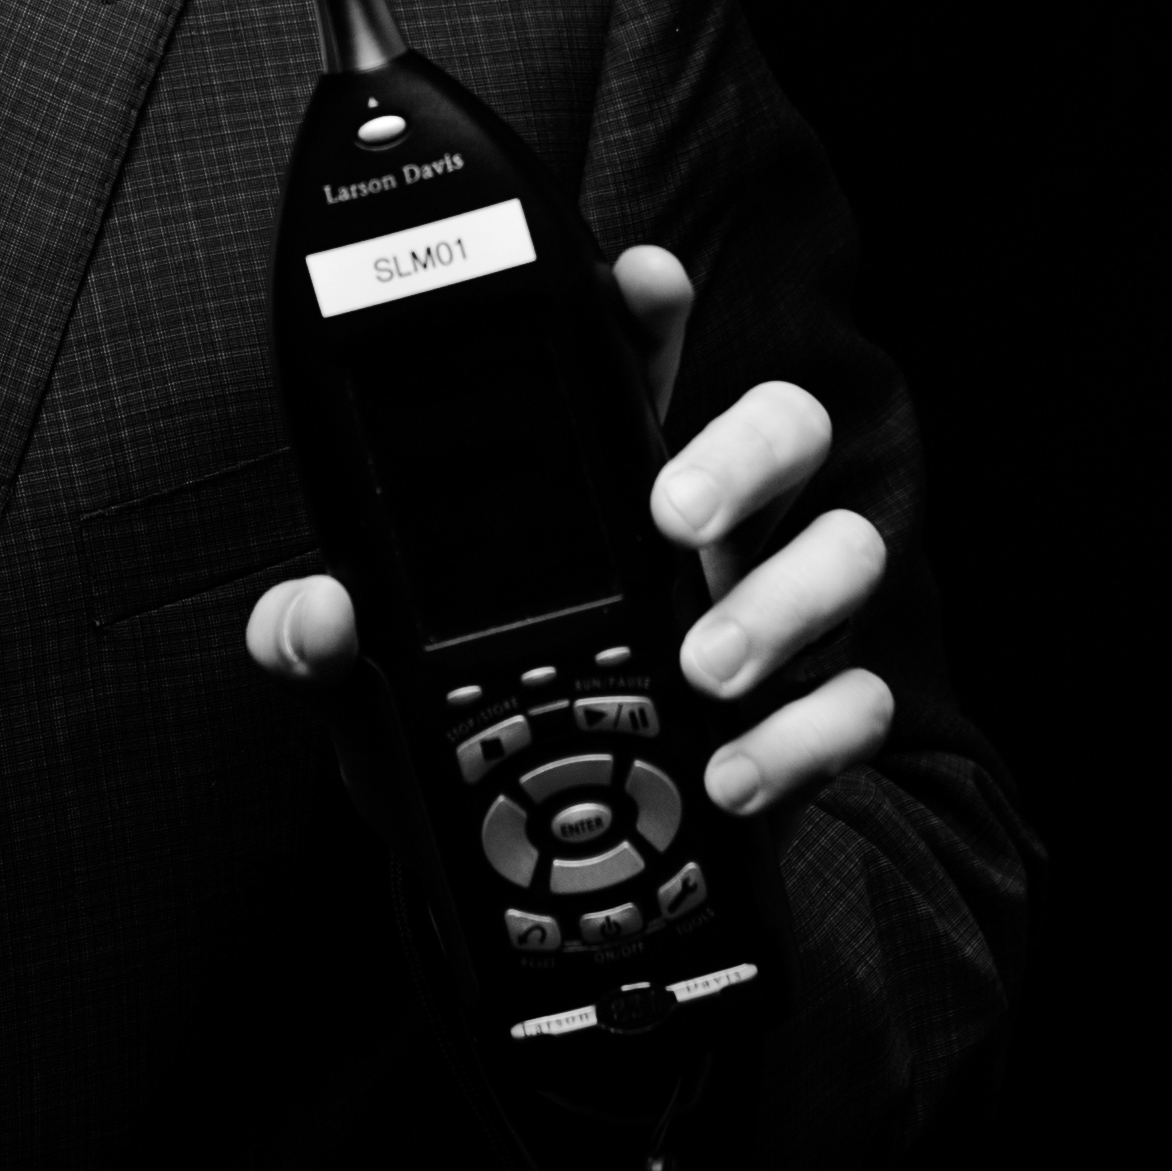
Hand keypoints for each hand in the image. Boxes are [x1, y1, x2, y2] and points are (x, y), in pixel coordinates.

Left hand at [242, 244, 897, 822]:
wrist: (539, 890)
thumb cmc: (470, 746)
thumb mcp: (377, 690)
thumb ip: (324, 643)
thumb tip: (314, 615)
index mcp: (610, 484)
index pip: (641, 363)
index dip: (651, 309)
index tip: (643, 280)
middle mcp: (710, 533)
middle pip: (783, 428)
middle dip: (745, 453)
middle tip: (677, 513)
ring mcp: (773, 619)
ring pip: (847, 551)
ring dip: (783, 603)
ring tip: (704, 668)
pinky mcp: (807, 718)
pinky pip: (857, 700)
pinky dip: (806, 735)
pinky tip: (732, 770)